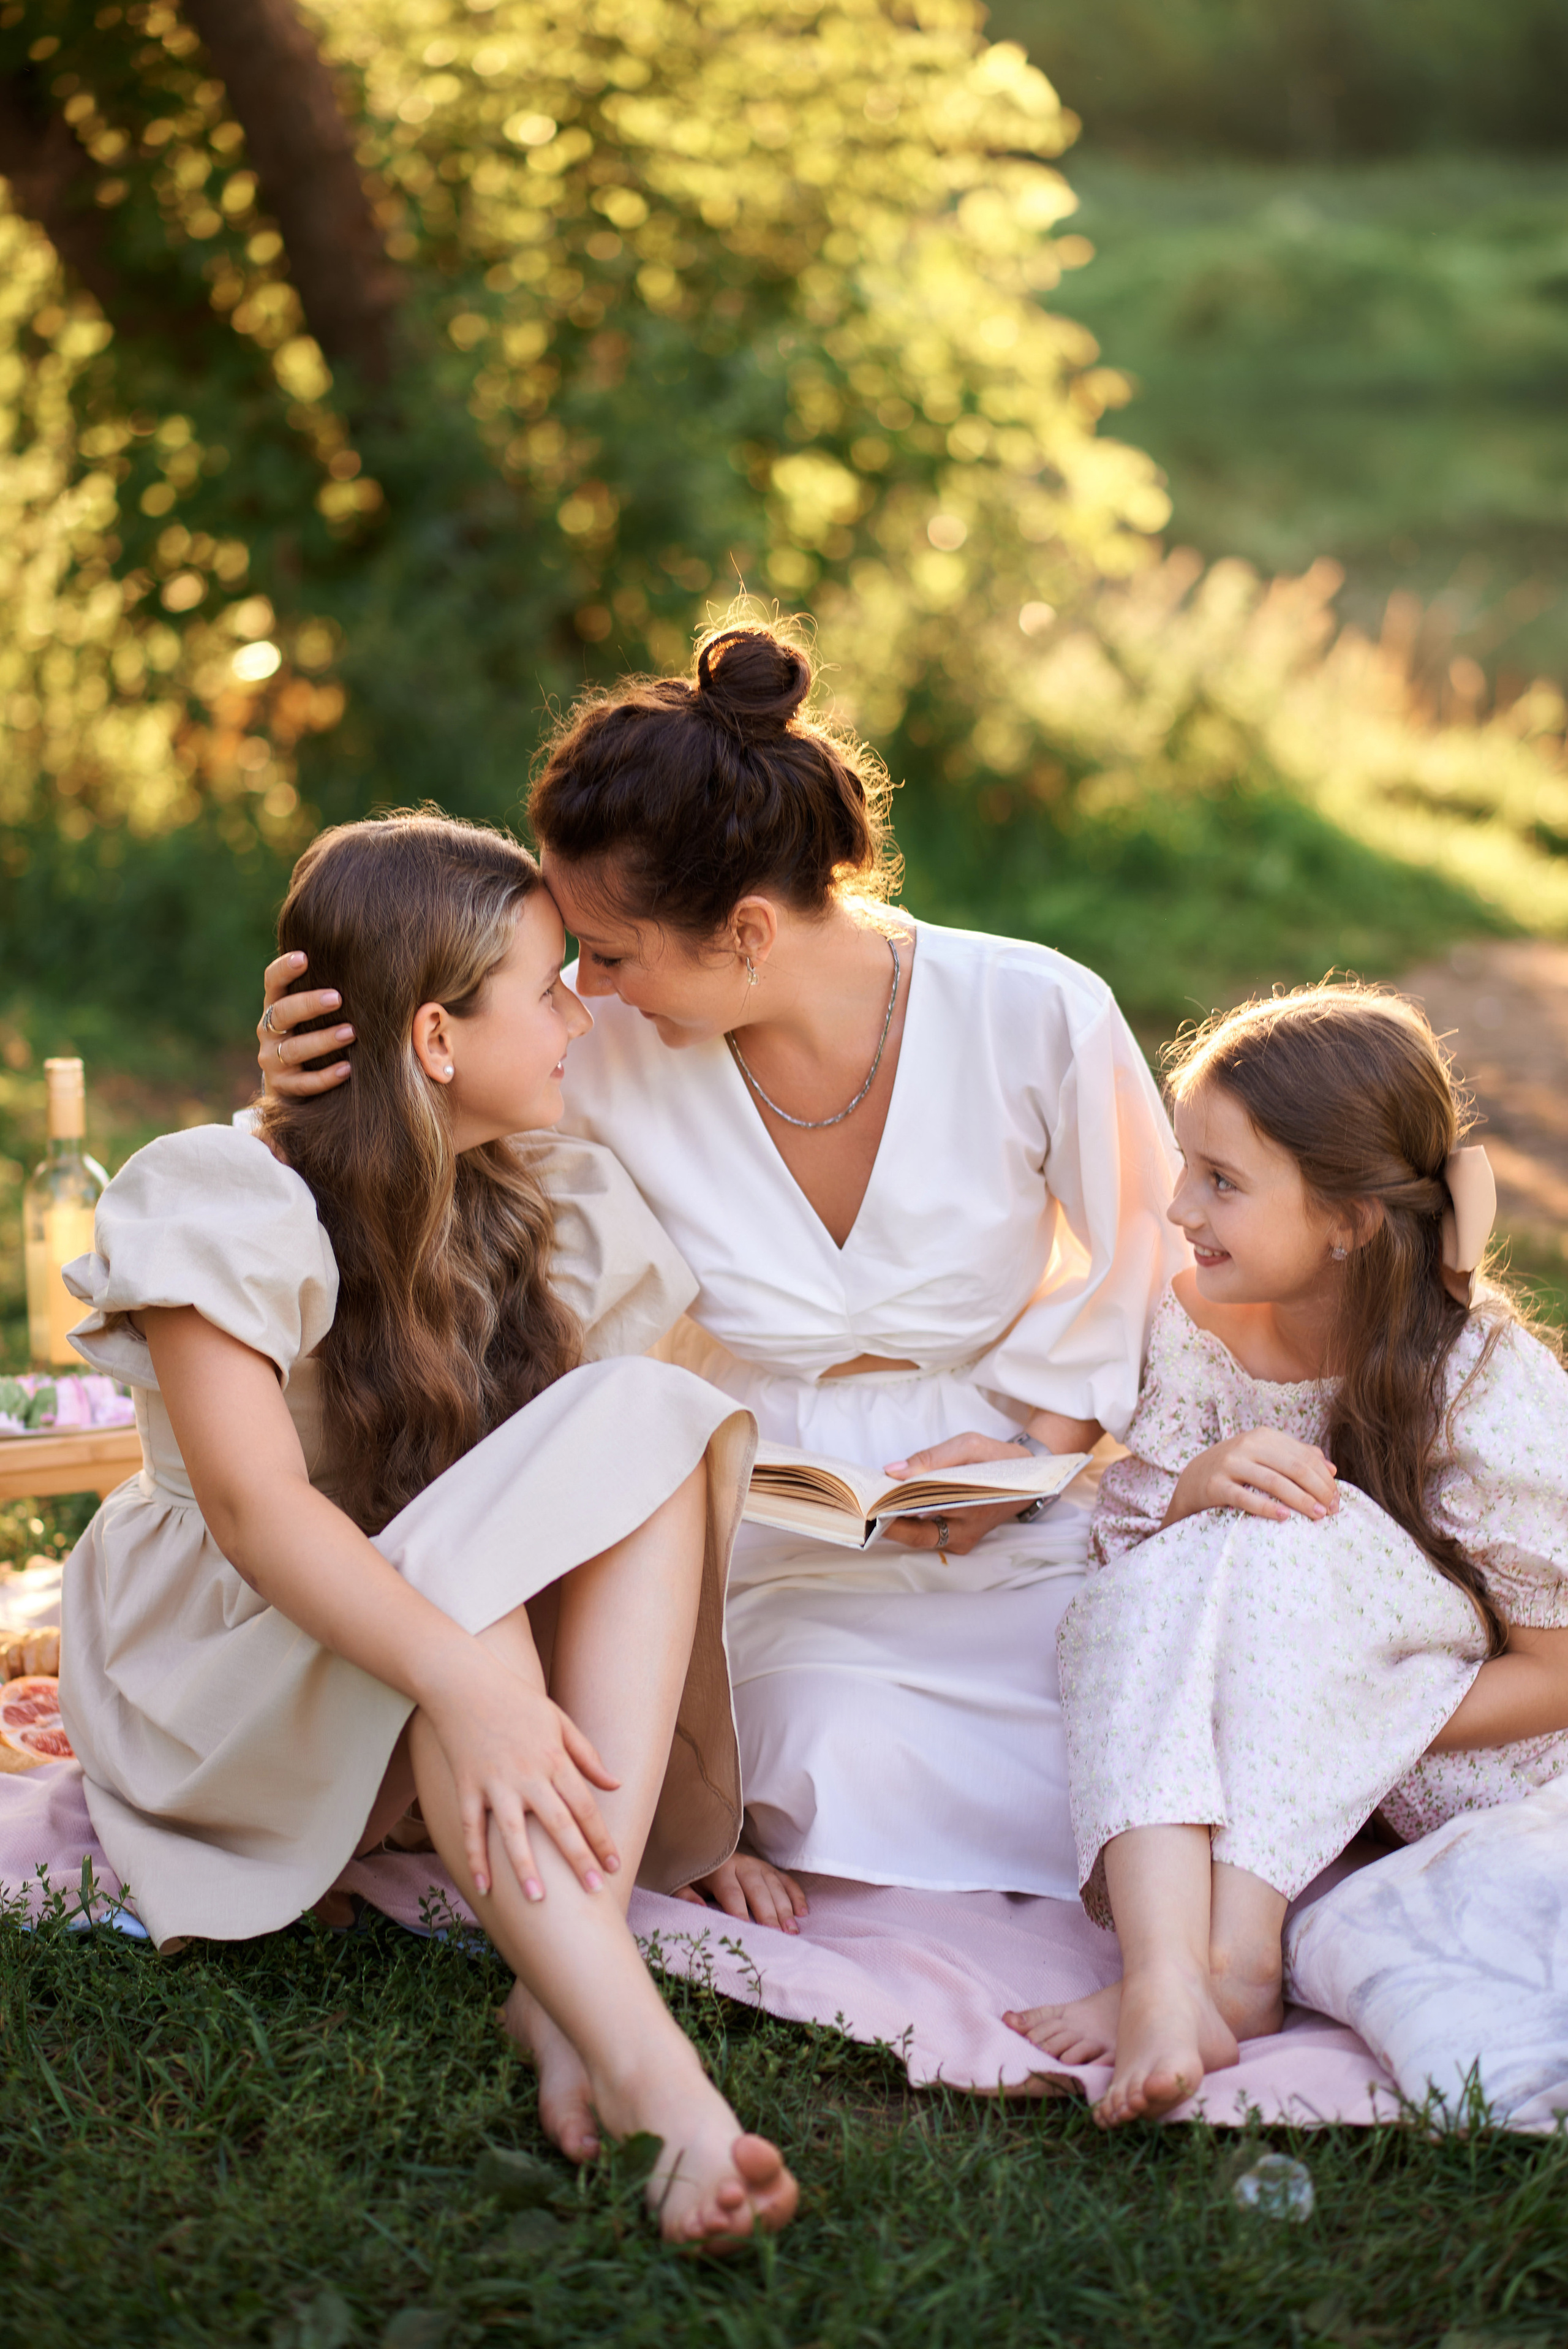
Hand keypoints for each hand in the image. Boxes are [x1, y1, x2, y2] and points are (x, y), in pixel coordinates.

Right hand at [258, 951, 354, 1097]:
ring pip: (293, 1049)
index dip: (284, 969)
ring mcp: (272, 1060)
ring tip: (351, 1033)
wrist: (298, 1089)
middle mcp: (269, 1031)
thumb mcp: (319, 1015)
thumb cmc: (319, 1037)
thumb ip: (334, 994)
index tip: (304, 957)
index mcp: (277, 1006)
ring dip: (321, 1040)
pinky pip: (303, 1083)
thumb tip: (376, 970)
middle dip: (308, 1004)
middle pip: (282, 1012)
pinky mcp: (282, 1087)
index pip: (273, 981)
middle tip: (338, 998)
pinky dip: (325, 1076)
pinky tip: (348, 1069)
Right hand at [420, 1647, 619, 1901]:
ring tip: (538, 1900)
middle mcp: (528, 1775)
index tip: (615, 1864)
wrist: (465, 1683)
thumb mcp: (560, 1721)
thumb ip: (587, 1756)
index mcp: (554, 1759)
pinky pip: (472, 1828)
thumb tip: (615, 1784)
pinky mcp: (467, 1786)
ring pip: (513, 1833)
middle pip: (558, 1824)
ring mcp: (495, 1782)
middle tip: (595, 1891)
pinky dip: (476, 1858)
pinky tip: (485, 1886)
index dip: (601, 1837)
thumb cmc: (517, 1702)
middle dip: (578, 1859)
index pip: (585, 1806)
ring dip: (526, 1868)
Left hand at [674, 1851, 808, 1933]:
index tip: (746, 1929)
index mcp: (720, 1868)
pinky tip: (802, 1913)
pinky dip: (796, 1895)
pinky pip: (786, 1880)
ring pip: (775, 1886)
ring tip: (792, 1930)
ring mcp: (759, 1865)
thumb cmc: (694, 1874)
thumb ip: (686, 1895)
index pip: (731, 1892)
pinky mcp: (769, 1868)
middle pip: (758, 1890)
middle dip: (768, 1913)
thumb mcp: (683, 1882)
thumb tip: (700, 1907)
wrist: (705, 1847)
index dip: (738, 1910)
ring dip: (785, 1907)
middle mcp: (743, 1864)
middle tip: (777, 1934)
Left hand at [880, 1431, 1040, 1555]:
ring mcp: (961, 1541)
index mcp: (971, 1511)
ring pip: (919, 1537)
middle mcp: (965, 1533)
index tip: (868, 1501)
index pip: (921, 1519)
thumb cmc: (998, 1460)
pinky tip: (893, 1503)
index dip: (890, 1513)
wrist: (1029, 1478)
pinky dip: (907, 1520)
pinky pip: (927, 1533)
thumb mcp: (969, 1446)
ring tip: (874, 1501)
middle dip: (886, 1520)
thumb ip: (931, 1458)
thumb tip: (892, 1471)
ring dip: (894, 1520)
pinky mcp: (958, 1540)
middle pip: (915, 1535)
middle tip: (863, 1504)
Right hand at [1164, 1429, 1337, 1529]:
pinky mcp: (1215, 1485)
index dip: (1325, 1479)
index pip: (1305, 1457)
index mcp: (1263, 1437)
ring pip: (1273, 1481)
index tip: (1337, 1500)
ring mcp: (1230, 1464)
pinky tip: (1285, 1518)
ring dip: (1301, 1500)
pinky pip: (1245, 1498)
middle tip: (1332, 1511)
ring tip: (1318, 1516)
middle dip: (1318, 1490)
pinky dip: (1267, 1507)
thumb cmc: (1238, 1469)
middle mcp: (1247, 1446)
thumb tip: (1331, 1468)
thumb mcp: (1265, 1457)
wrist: (1192, 1479)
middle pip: (1294, 1468)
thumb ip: (1297, 1457)